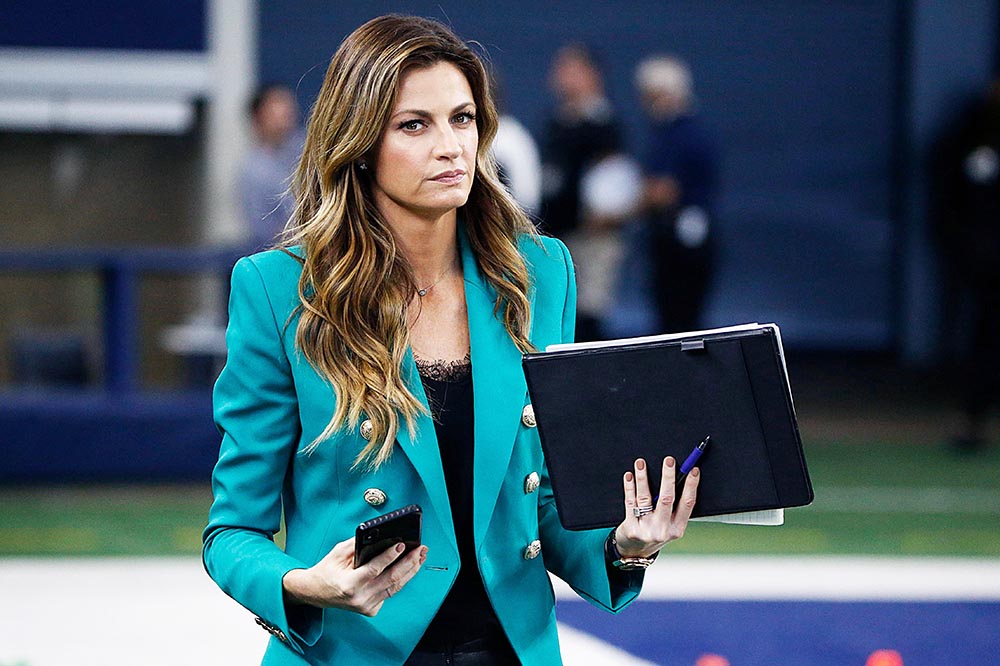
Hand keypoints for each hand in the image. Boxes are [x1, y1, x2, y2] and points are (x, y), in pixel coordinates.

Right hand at [282, 537, 426, 616]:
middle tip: (420, 548)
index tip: (401, 544)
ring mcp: (366, 606)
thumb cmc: (327, 571)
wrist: (316, 593)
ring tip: (420, 556)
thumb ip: (359, 544)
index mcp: (349, 584)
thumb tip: (382, 536)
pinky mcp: (371, 610)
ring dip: (411, 570)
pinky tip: (410, 568)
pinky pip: (390, 593)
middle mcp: (359, 598)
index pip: (374, 569)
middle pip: (391, 579)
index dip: (389, 556)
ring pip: (395, 587)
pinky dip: (401, 580)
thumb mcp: (338, 553)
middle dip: (409, 562)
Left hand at [614, 456, 698, 557]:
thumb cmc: (655, 532)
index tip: (693, 470)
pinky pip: (630, 502)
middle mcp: (663, 530)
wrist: (635, 552)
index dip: (691, 486)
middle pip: (667, 499)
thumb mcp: (670, 525)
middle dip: (668, 477)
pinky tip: (629, 476)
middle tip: (669, 460)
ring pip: (645, 498)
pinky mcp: (631, 527)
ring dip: (643, 478)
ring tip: (641, 463)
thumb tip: (677, 477)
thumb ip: (674, 507)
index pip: (688, 503)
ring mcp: (646, 529)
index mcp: (677, 528)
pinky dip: (629, 487)